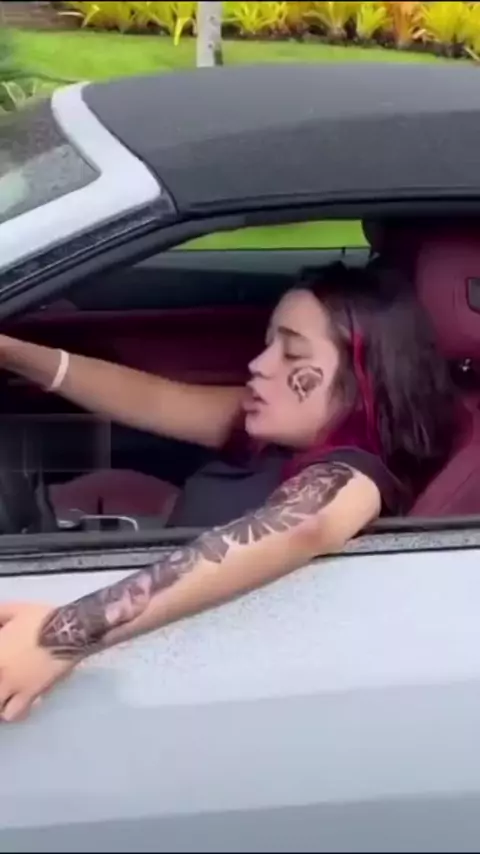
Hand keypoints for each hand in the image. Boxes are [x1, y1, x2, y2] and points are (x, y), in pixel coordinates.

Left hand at [0, 602, 79, 721]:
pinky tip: (16, 704)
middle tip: (3, 680)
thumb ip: (0, 615)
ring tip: (5, 697)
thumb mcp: (14, 610)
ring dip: (0, 702)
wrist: (67, 632)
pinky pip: (12, 713)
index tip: (2, 668)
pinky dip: (12, 711)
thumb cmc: (40, 619)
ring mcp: (11, 685)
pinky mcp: (29, 695)